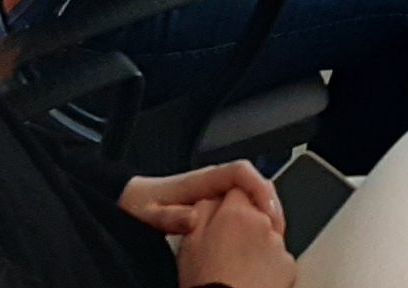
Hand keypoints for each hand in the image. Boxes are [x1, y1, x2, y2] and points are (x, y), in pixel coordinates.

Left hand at [120, 162, 282, 236]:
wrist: (130, 204)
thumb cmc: (141, 206)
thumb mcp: (151, 213)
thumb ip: (171, 216)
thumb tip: (193, 219)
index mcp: (203, 180)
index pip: (241, 171)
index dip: (259, 187)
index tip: (268, 211)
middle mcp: (213, 182)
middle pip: (254, 181)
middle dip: (269, 202)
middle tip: (277, 228)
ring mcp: (217, 191)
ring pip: (252, 193)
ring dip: (265, 209)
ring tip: (272, 232)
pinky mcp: (217, 204)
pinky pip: (245, 204)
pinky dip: (256, 217)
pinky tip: (257, 235)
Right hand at [175, 188, 296, 287]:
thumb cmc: (205, 281)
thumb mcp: (190, 240)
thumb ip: (203, 208)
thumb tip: (213, 195)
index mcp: (237, 212)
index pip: (238, 187)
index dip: (229, 200)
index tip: (222, 214)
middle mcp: (263, 222)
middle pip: (257, 208)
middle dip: (245, 219)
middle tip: (227, 243)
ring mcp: (279, 244)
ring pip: (269, 232)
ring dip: (257, 240)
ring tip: (237, 263)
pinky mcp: (288, 265)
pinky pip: (279, 255)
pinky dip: (268, 261)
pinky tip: (252, 273)